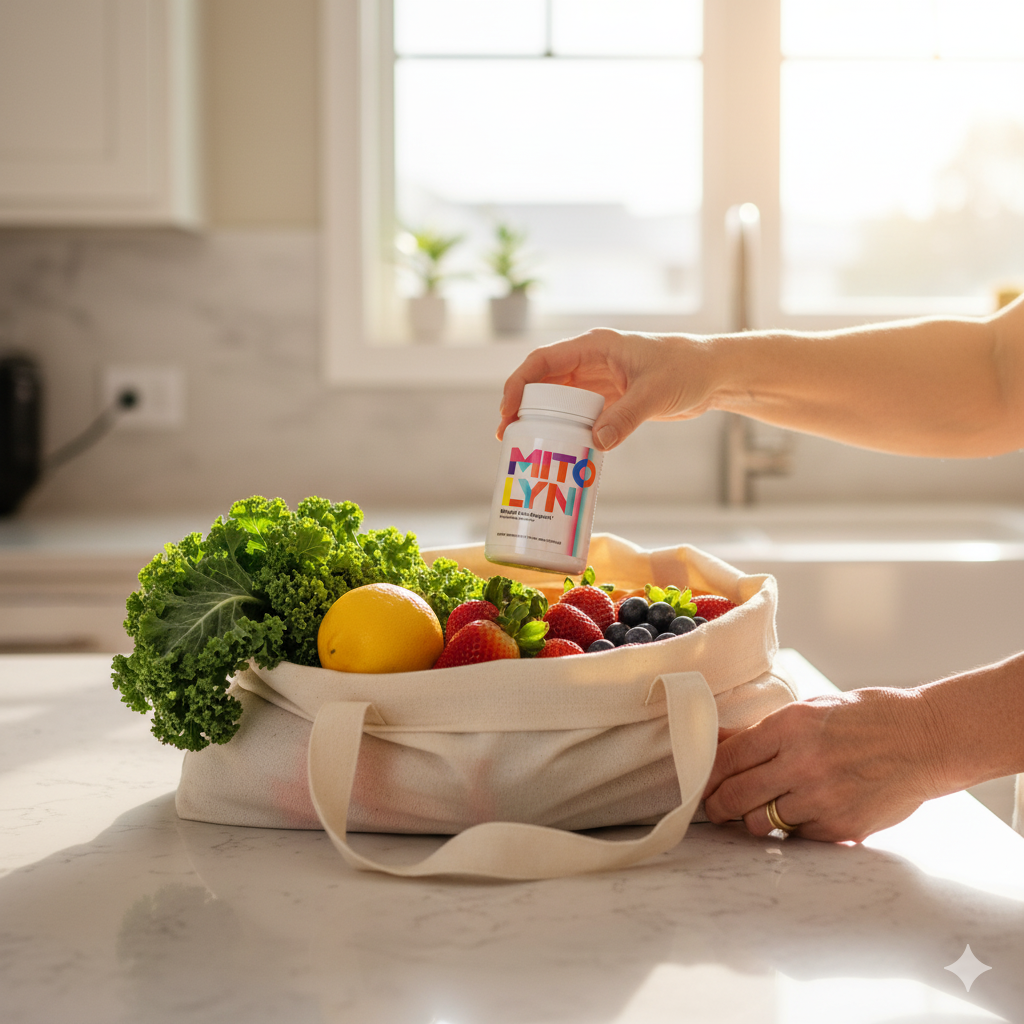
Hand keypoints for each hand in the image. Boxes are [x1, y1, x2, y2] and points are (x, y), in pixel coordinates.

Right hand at [497, 329, 713, 449]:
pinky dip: (566, 430)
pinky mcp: (609, 400)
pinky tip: (559, 449)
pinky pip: (578, 415)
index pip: (543, 361)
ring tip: (525, 446)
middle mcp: (590, 361)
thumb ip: (625, 417)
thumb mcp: (654, 393)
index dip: (519, 384)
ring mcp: (598, 381)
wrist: (712, 374)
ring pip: (558, 400)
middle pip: (543, 382)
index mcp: (594, 346)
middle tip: (508, 437)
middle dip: (522, 407)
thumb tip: (595, 443)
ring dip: (541, 421)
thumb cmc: (686, 369)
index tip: (507, 411)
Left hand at [702, 688, 947, 842]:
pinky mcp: (841, 827)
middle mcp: (801, 763)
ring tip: (759, 812)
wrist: (924, 740)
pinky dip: (793, 830)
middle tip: (716, 808)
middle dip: (718, 806)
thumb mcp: (811, 710)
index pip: (728, 758)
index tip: (701, 784)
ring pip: (761, 823)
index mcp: (789, 727)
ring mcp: (822, 798)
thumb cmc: (865, 719)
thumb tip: (720, 742)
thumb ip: (764, 731)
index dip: (707, 775)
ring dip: (754, 821)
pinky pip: (798, 838)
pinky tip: (802, 815)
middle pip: (735, 796)